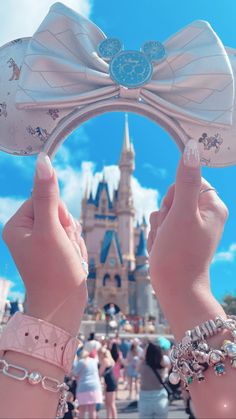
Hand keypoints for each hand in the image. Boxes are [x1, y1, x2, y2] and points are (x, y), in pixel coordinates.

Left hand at [2, 152, 87, 333]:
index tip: (58, 234)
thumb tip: (43, 161)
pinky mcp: (52, 249)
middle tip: (63, 248)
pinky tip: (71, 260)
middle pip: (58, 210)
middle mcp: (26, 231)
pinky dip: (76, 246)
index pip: (44, 198)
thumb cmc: (55, 271)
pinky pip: (71, 236)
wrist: (63, 307)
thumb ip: (47, 195)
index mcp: (17, 224)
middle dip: (68, 228)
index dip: (59, 214)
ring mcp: (40, 241)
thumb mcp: (51, 230)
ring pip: (68, 223)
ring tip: (68, 256)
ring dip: (74, 238)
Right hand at [148, 140, 227, 335]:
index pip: (187, 181)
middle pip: (172, 196)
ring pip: (163, 212)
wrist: (175, 289)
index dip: (174, 197)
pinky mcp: (178, 237)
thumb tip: (192, 147)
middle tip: (170, 232)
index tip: (176, 215)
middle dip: (164, 214)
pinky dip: (157, 237)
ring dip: (158, 227)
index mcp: (212, 206)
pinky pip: (160, 226)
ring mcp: (190, 227)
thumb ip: (186, 180)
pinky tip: (162, 249)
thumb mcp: (182, 213)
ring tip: (166, 244)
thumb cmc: (180, 253)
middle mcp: (204, 215)